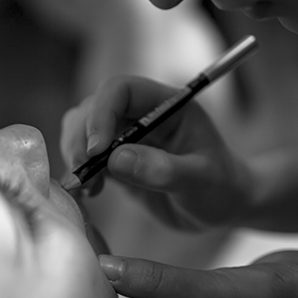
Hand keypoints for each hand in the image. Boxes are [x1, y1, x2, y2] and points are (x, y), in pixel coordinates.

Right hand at [60, 75, 249, 229]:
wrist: (222, 207)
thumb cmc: (221, 188)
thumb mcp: (202, 180)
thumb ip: (164, 170)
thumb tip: (117, 159)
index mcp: (167, 104)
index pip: (121, 90)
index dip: (102, 114)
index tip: (96, 151)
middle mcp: (141, 114)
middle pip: (93, 108)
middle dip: (80, 140)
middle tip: (84, 176)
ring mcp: (126, 136)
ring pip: (81, 130)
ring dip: (75, 156)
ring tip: (89, 188)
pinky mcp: (116, 160)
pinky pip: (85, 157)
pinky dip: (79, 172)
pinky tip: (89, 194)